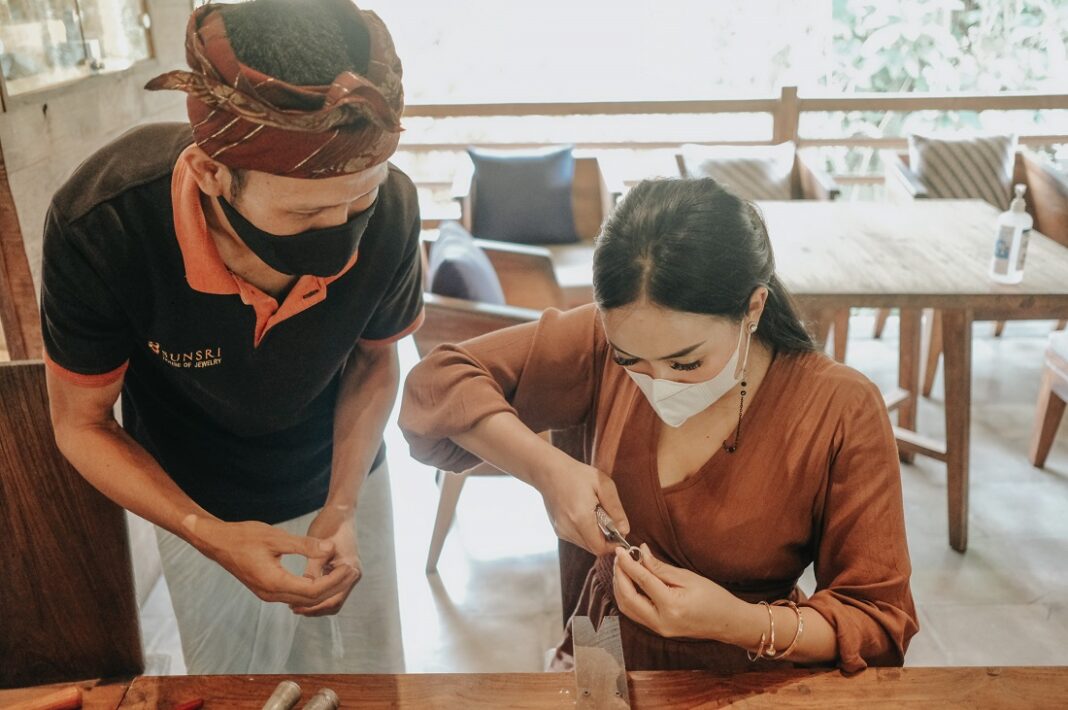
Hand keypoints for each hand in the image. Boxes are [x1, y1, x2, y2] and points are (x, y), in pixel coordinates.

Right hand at [195, 518, 357, 608]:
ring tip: (341, 574)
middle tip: (350, 571)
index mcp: (275, 582)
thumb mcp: (276, 537)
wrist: (218, 543)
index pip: (313, 590)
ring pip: (303, 600)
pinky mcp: (267, 590)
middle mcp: (271, 594)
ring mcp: (268, 594)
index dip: (334, 581)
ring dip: (324, 590)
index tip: (348, 567)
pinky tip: (322, 577)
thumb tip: (330, 548)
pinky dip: (311, 589)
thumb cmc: (245, 536)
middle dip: (333, 587)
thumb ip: (304, 545)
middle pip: (311, 600)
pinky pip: (294, 595)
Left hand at [290, 504, 361, 616]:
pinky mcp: (344, 570)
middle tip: (293, 608)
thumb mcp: (316, 549)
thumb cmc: (329, 525)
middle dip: (314, 608)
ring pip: (334, 598)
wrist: (340, 511)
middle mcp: (354, 573)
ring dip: (317, 603)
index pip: (333, 598)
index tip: (295, 606)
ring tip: (296, 604)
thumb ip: (312, 572)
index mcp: (350, 569)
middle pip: (335, 602)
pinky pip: (333, 589)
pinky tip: (303, 592)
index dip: (313, 606)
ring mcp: (350, 572)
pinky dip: (320, 595)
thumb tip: (302, 592)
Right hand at [538, 455, 629, 555]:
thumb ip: (616, 510)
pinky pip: (577, 539)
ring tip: (594, 513)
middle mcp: (568, 529)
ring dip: (595, 535)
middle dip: (605, 539)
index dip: (613, 544)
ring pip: (585, 545)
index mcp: (581, 518)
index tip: (619, 532)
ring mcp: (561, 531)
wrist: (548, 471)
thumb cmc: (577, 474)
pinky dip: (585, 532)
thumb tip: (625, 530)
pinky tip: (584, 514)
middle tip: (608, 518)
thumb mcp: (603, 485)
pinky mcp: (557, 530)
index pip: (600, 548)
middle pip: (594, 548)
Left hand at [612, 544, 744, 640]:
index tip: (620, 550)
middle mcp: (661, 621)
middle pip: (627, 597)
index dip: (627, 564)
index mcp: (671, 606)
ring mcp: (658, 629)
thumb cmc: (713, 598)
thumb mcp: (688, 577)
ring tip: (622, 568)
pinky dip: (627, 596)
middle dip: (620, 576)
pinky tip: (629, 582)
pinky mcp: (657, 630)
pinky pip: (634, 613)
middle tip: (619, 558)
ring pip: (627, 608)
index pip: (642, 581)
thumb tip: (641, 553)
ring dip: (620, 587)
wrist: (727, 623)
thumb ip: (660, 567)